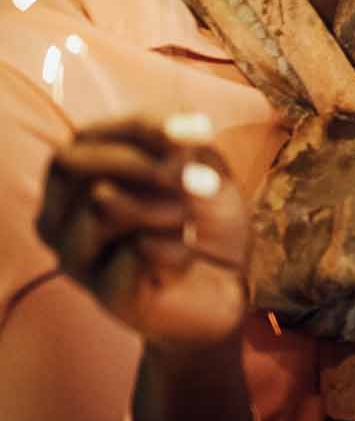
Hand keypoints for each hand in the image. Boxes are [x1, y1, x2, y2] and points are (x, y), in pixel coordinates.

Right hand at [35, 117, 249, 349]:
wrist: (227, 284)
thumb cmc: (204, 217)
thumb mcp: (203, 168)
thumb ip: (184, 150)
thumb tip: (174, 149)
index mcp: (79, 179)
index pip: (88, 137)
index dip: (143, 128)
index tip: (203, 131)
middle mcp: (60, 216)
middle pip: (73, 164)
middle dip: (144, 162)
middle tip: (202, 178)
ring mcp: (75, 257)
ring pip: (100, 206)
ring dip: (166, 205)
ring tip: (191, 218)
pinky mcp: (104, 293)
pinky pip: (136, 253)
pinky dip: (177, 247)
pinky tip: (187, 257)